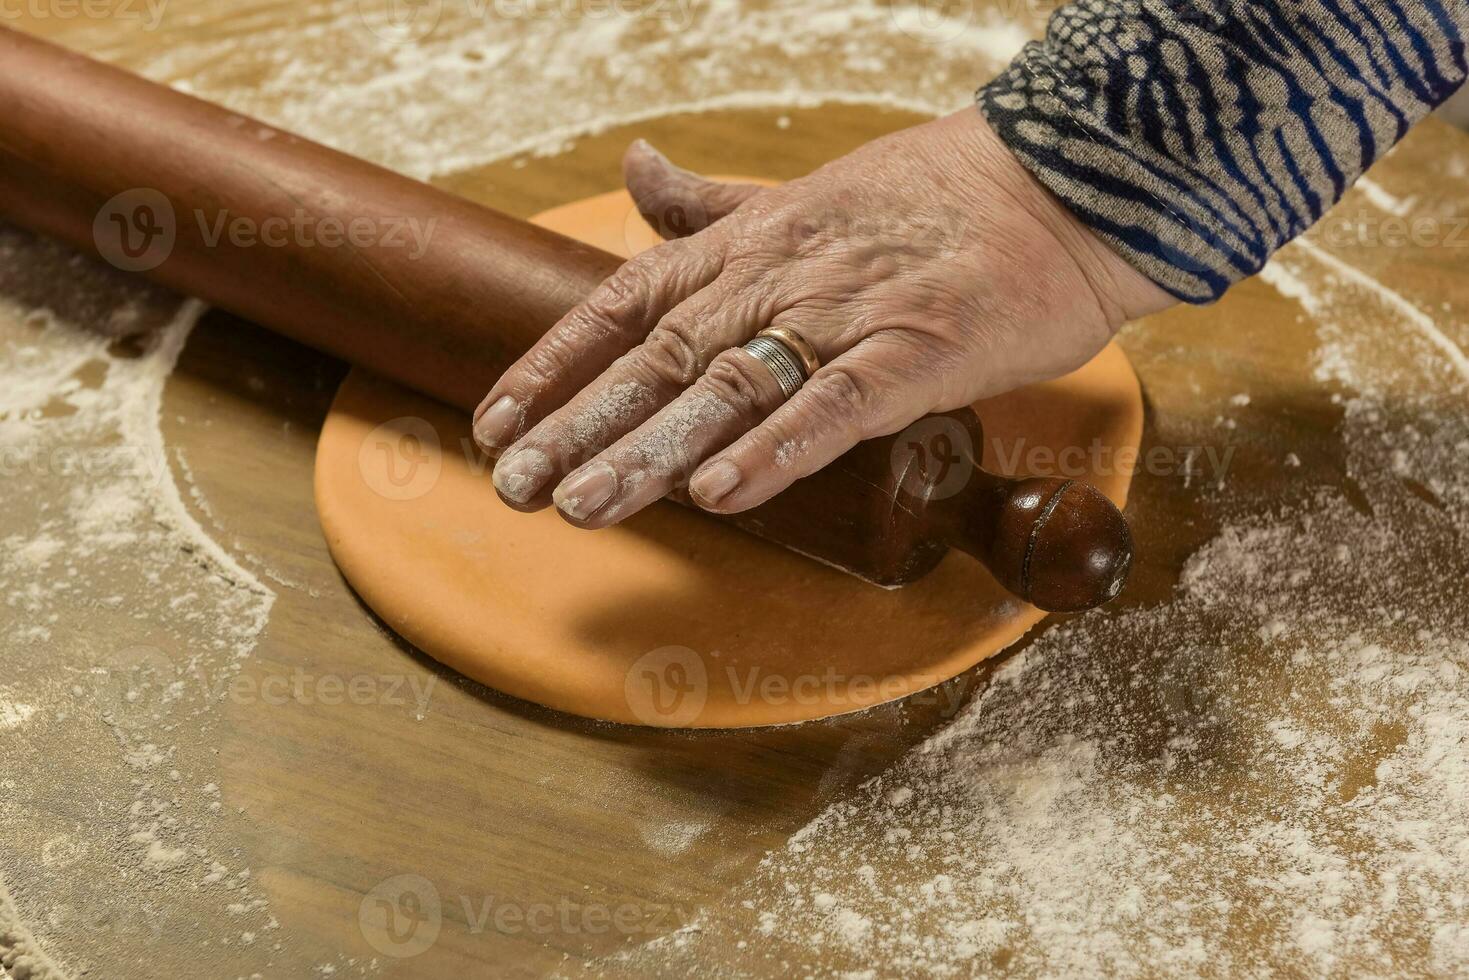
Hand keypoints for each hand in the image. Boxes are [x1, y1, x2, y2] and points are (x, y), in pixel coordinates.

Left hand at [471, 109, 1173, 527]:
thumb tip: (635, 168)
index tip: (493, 423)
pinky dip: (778, 448)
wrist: (1056, 180)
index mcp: (744, 247)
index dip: (552, 365)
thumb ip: (710, 204)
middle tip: (512, 489)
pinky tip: (722, 495)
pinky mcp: (919, 351)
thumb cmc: (928, 196)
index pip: (622, 305)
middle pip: (658, 359)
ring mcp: (846, 314)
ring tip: (583, 507)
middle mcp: (777, 279)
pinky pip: (837, 406)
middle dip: (578, 426)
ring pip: (729, 388)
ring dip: (651, 451)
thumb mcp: (798, 194)